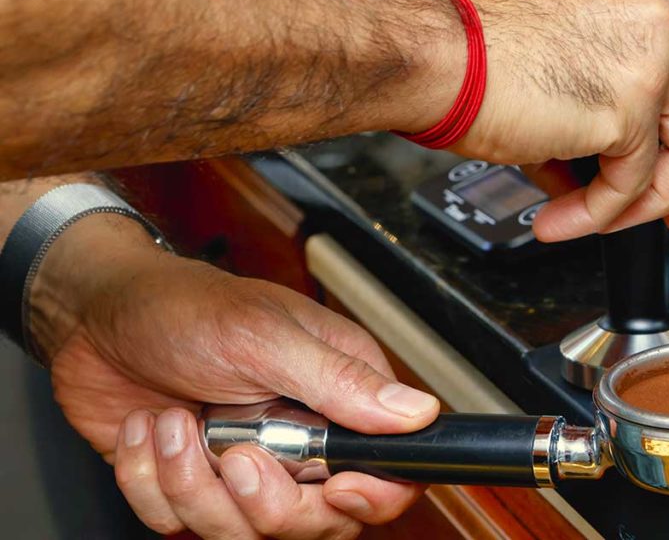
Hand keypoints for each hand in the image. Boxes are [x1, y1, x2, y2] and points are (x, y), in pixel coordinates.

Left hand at [31, 216, 439, 538]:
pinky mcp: (194, 484)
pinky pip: (181, 525)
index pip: (389, 470)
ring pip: (244, 531)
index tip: (334, 488)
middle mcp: (300, 436)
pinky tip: (150, 431)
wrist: (94, 320)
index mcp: (337, 392)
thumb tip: (417, 412)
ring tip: (176, 423)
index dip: (371, 494)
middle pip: (321, 519)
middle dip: (268, 501)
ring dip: (195, 483)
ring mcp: (246, 464)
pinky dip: (152, 483)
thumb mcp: (264, 337)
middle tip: (237, 457)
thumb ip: (341, 381)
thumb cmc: (181, 308)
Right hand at [441, 0, 668, 240]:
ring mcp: (651, 43)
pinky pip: (636, 179)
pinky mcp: (630, 97)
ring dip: (645, 200)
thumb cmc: (461, 44)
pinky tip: (562, 216)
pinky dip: (602, 212)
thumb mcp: (557, 42)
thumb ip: (607, 87)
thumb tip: (617, 160)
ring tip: (592, 219)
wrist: (416, 48)